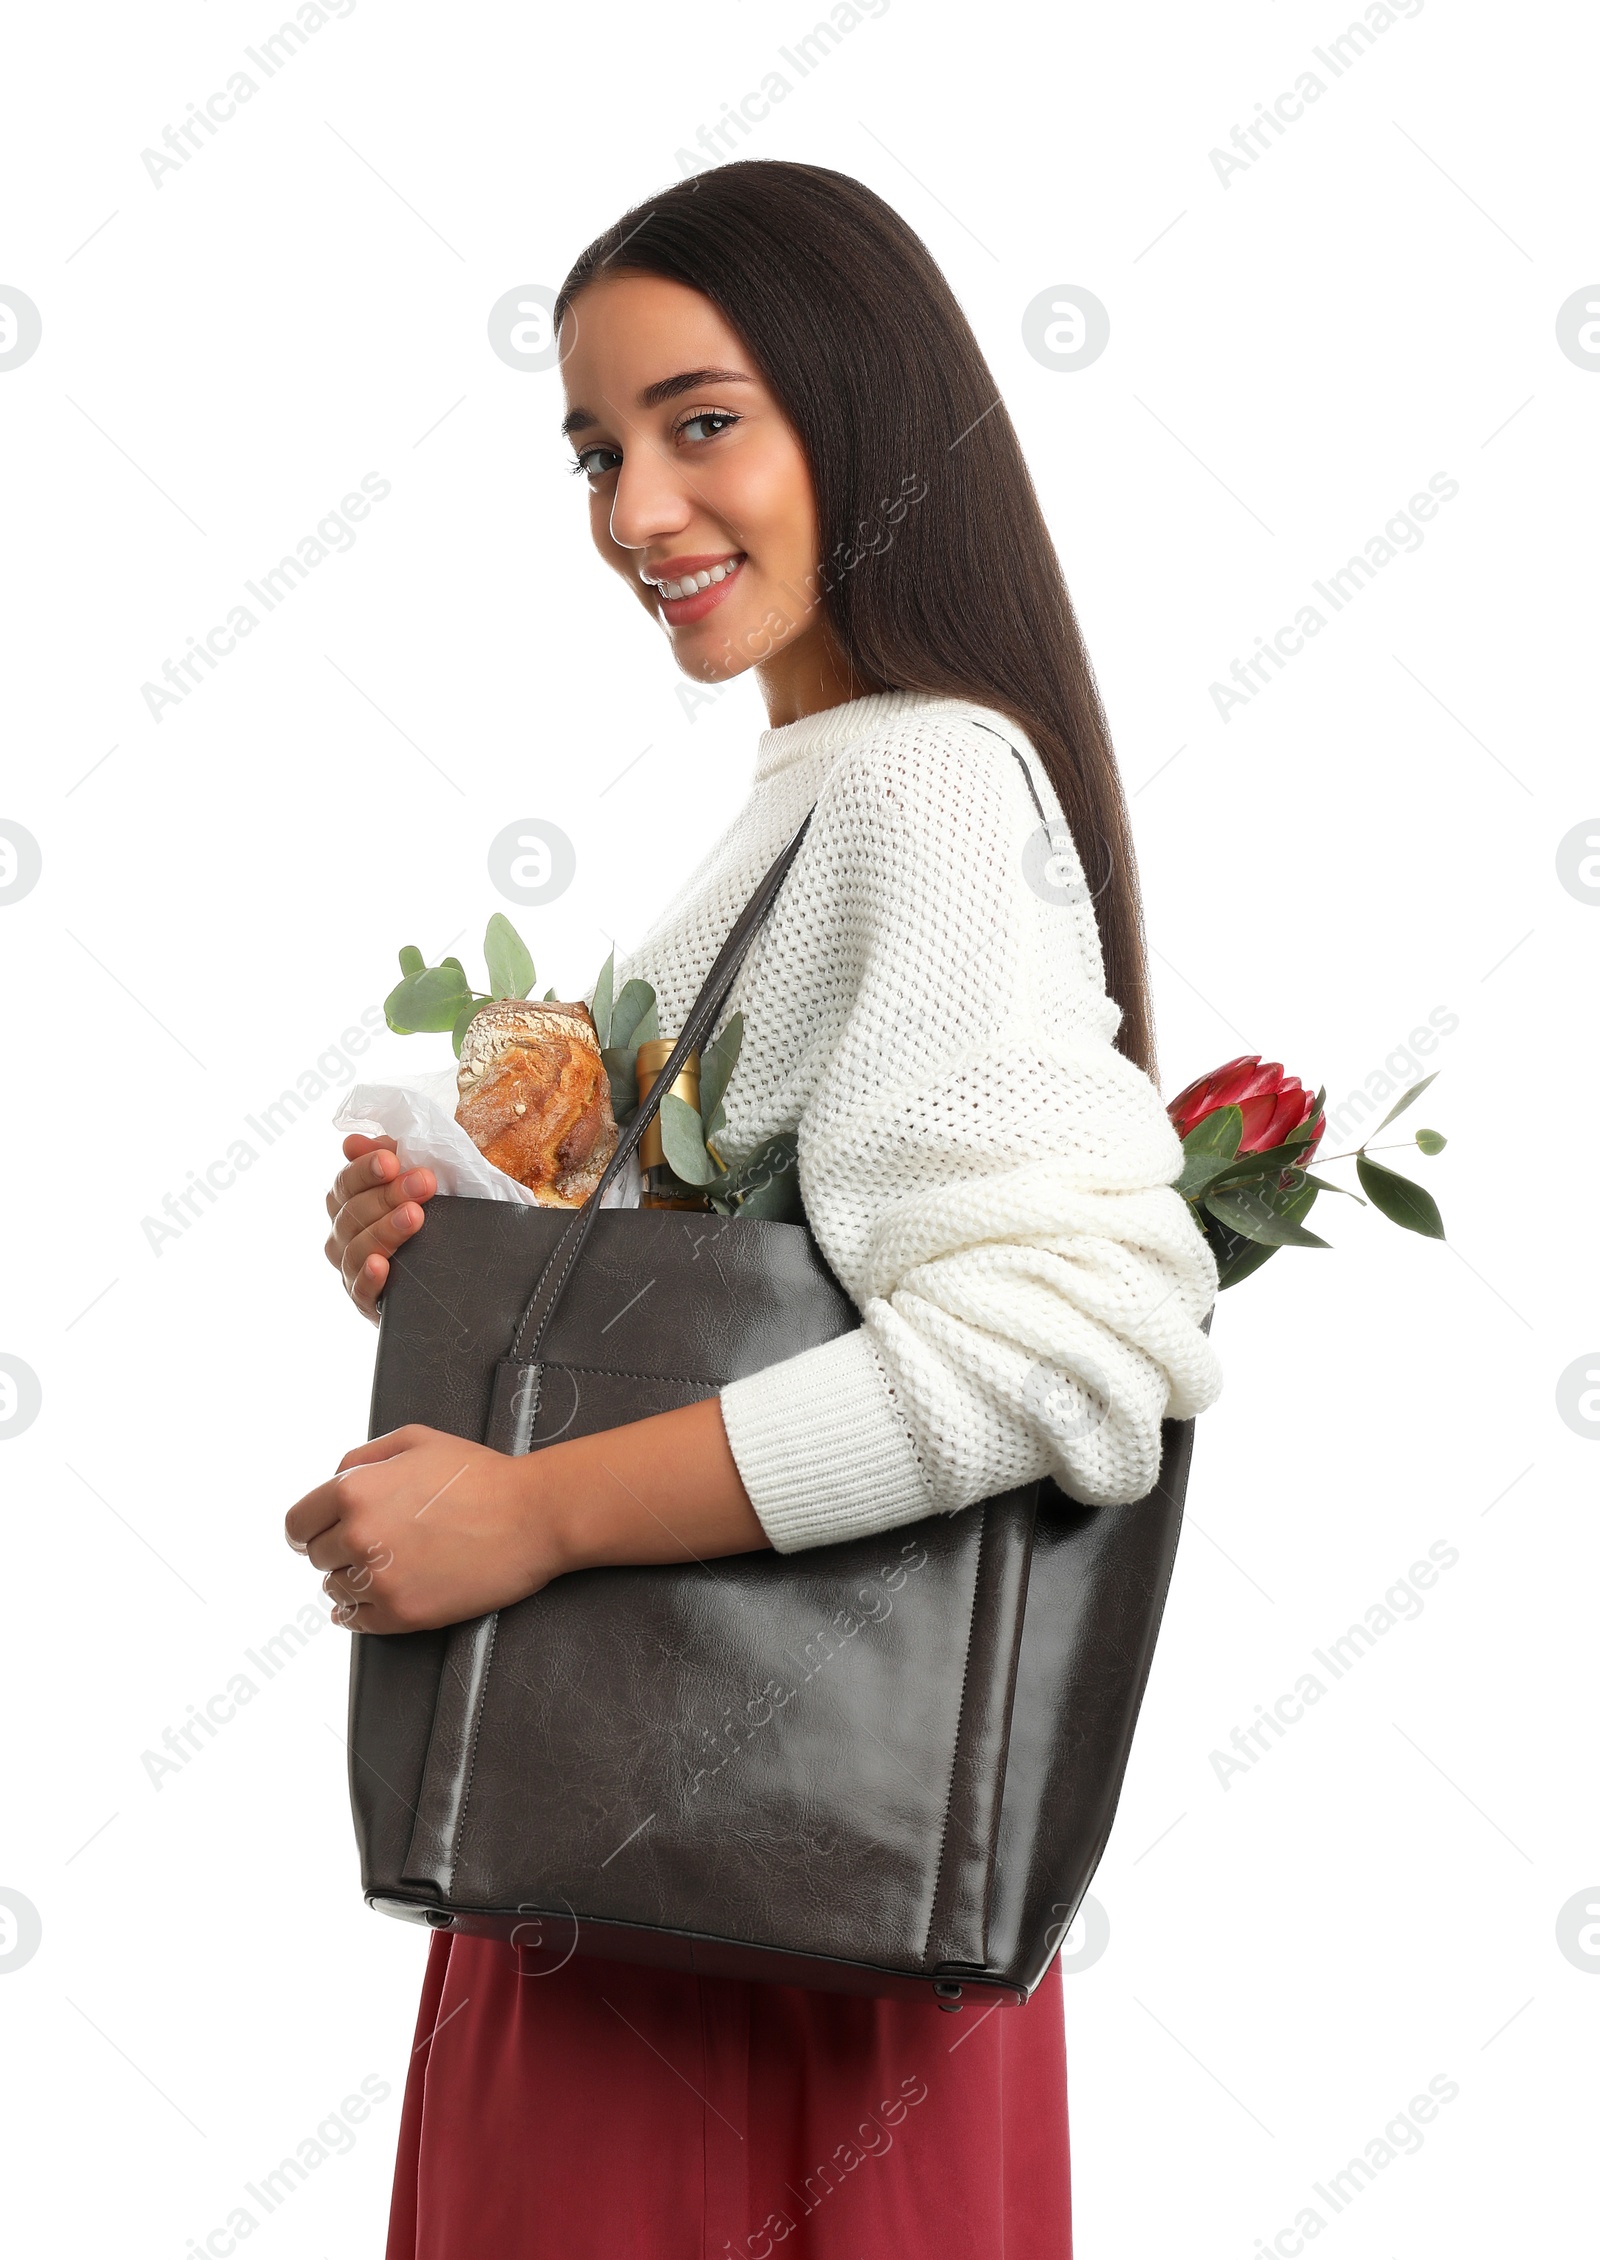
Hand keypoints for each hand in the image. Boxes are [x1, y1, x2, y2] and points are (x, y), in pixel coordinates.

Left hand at [284, 1425, 559, 1633]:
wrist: (533, 1516)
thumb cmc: (481, 1476)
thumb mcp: (417, 1440)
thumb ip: (362, 1457)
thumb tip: (332, 1480)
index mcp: (355, 1491)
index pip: (297, 1524)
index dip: (309, 1528)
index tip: (318, 1535)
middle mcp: (359, 1536)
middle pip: (317, 1557)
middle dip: (338, 1550)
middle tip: (372, 1544)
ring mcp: (380, 1579)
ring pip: (336, 1590)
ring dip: (353, 1580)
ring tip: (387, 1567)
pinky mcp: (402, 1614)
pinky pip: (356, 1622)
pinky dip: (360, 1613)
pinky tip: (379, 1597)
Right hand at [324, 1133, 437, 1323]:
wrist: (459, 1276)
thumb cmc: (436, 1219)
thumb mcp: (418, 1183)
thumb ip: (389, 1157)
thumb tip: (351, 1142)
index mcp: (351, 1204)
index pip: (346, 1184)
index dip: (363, 1170)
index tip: (391, 1160)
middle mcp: (345, 1237)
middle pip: (351, 1213)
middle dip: (387, 1195)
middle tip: (424, 1184)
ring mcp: (353, 1271)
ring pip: (354, 1249)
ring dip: (384, 1230)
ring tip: (414, 1217)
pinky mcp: (369, 1303)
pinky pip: (360, 1291)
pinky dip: (367, 1277)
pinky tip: (381, 1265)